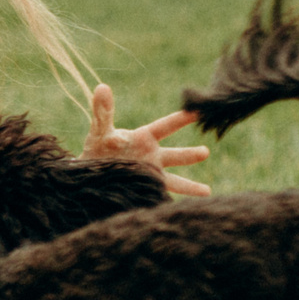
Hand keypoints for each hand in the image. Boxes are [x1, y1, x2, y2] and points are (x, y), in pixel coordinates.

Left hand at [85, 83, 210, 196]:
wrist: (91, 174)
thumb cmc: (98, 148)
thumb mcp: (100, 129)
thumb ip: (103, 111)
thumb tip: (101, 87)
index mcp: (145, 138)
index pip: (165, 126)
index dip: (180, 119)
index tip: (197, 111)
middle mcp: (152, 156)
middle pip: (174, 155)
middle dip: (189, 155)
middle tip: (205, 152)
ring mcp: (150, 174)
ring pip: (173, 180)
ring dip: (189, 187)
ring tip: (207, 192)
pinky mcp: (145, 190)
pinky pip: (159, 196)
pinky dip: (168, 203)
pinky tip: (180, 212)